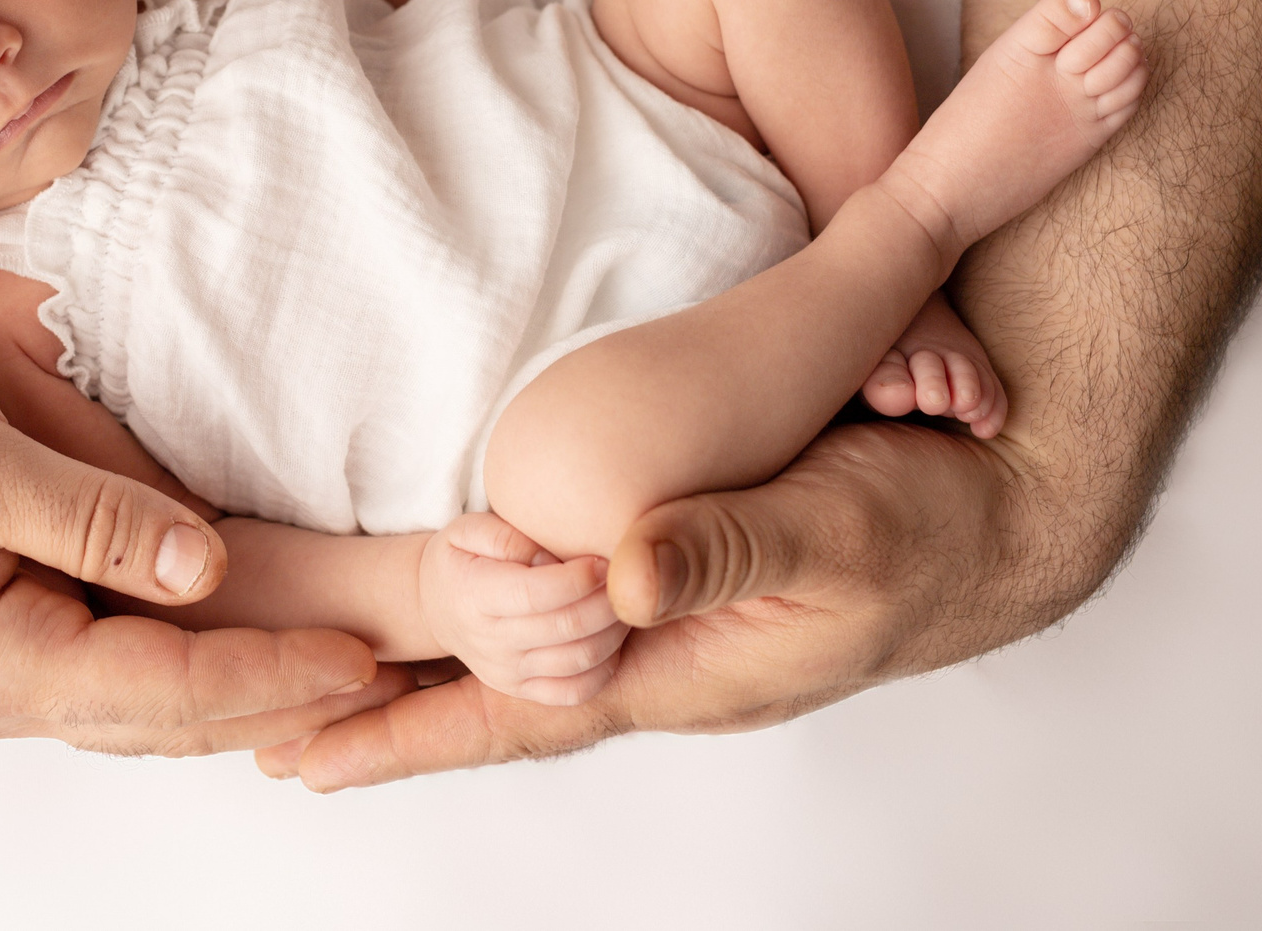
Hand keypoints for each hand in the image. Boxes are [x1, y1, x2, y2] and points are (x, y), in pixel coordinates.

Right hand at [0, 343, 404, 753]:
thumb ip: (88, 512)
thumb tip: (203, 561)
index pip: (159, 689)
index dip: (267, 676)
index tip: (356, 658)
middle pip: (160, 719)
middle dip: (274, 705)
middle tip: (384, 679)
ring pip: (139, 705)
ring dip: (238, 697)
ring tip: (339, 677)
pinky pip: (107, 670)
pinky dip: (183, 669)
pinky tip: (241, 645)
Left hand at [258, 421, 1038, 787]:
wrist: (997, 508)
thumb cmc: (926, 528)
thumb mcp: (837, 532)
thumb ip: (734, 549)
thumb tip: (620, 577)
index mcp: (680, 666)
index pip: (516, 713)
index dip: (409, 732)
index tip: (305, 753)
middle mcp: (656, 653)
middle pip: (493, 695)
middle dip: (382, 710)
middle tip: (264, 719)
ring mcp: (666, 615)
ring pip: (519, 652)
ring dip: (421, 665)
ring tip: (320, 674)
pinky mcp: (678, 566)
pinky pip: (560, 602)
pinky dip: (486, 610)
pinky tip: (448, 595)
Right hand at [416, 513, 626, 705]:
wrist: (436, 607)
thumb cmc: (462, 558)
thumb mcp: (467, 530)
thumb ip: (506, 536)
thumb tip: (550, 559)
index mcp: (474, 597)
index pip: (536, 594)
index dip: (578, 578)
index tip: (603, 559)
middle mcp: (490, 642)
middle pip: (565, 628)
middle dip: (606, 602)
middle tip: (624, 578)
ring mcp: (507, 673)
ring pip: (577, 661)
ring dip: (613, 632)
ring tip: (623, 603)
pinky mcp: (522, 690)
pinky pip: (574, 692)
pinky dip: (604, 669)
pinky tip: (612, 639)